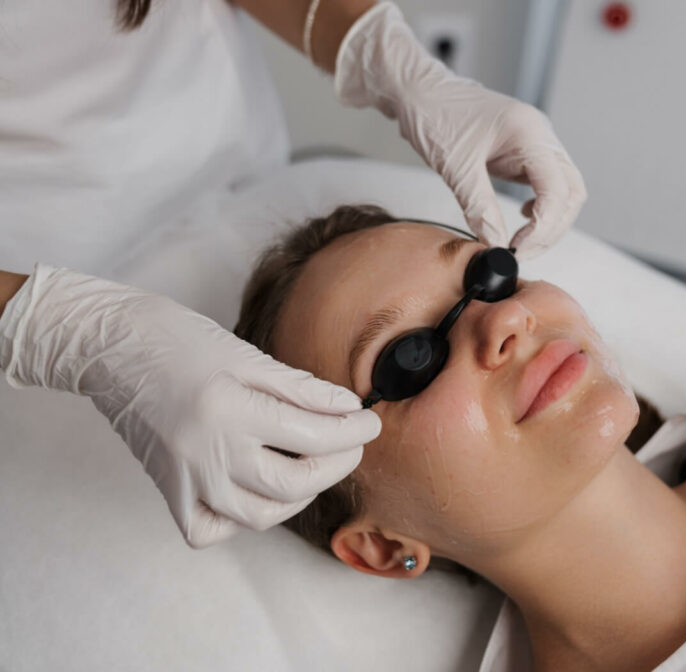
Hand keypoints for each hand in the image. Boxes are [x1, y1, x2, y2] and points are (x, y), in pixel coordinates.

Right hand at [0, 266, 379, 547]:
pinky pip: (212, 529)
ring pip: (260, 515)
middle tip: (353, 445)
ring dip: (300, 495)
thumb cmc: (177, 340)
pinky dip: (243, 519)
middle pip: (294, 482)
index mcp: (230, 407)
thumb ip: (302, 387)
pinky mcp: (167, 491)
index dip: (353, 431)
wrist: (109, 347)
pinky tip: (261, 491)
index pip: (313, 433)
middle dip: (337, 466)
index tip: (370, 423)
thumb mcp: (247, 353)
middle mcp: (207, 451)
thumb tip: (349, 409)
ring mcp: (185, 478)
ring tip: (315, 466)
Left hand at [333, 2, 585, 258]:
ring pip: (564, 191)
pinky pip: (548, 185)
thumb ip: (479, 208)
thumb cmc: (435, 113)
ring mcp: (537, 143)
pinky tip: (521, 217)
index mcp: (530, 133)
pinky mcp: (526, 152)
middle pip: (571, 193)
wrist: (419, 90)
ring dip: (548, 221)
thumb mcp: (456, 166)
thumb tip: (495, 244)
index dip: (543, 227)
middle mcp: (541, 136)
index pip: (558, 190)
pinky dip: (541, 208)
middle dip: (551, 229)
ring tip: (520, 242)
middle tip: (521, 251)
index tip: (517, 249)